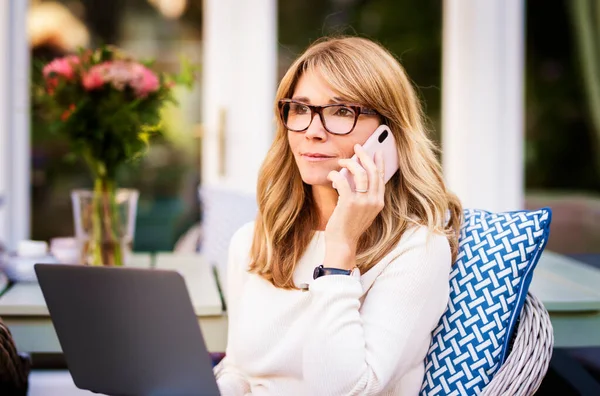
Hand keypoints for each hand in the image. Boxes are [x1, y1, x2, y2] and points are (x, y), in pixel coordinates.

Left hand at [324, 144, 384, 269]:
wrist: (343, 244)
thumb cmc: (349, 226)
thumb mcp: (363, 211)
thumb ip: (363, 195)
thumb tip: (356, 174)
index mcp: (378, 202)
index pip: (381, 177)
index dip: (379, 162)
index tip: (376, 151)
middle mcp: (374, 201)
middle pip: (372, 171)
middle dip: (365, 155)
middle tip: (357, 147)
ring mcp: (362, 202)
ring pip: (360, 172)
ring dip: (350, 163)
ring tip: (342, 161)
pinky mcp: (349, 203)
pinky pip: (343, 181)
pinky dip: (336, 175)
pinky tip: (331, 174)